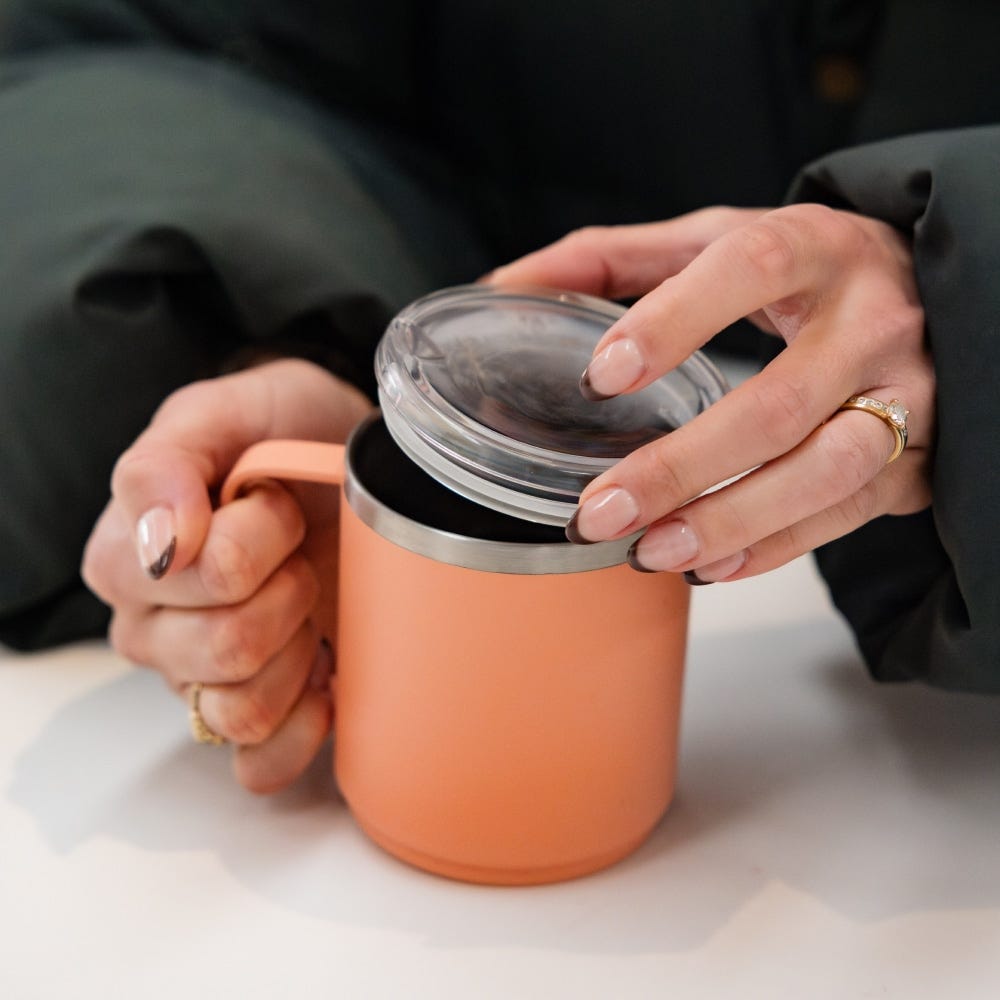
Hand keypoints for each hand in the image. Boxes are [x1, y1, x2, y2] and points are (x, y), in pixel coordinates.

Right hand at [82, 359, 372, 790]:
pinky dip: (301, 730)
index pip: (195, 576)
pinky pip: (258, 766)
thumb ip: (169, 462)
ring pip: (242, 710)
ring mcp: (204, 680)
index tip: (276, 498)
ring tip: (311, 606)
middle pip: (224, 648)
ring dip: (298, 653)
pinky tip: (325, 678)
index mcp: (130, 558)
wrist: (341, 461)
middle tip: (302, 552)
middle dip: (290, 588)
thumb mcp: (229, 411)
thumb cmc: (284, 432)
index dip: (260, 534)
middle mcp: (155, 629)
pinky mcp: (259, 716)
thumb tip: (161, 543)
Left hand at [488, 205, 932, 580]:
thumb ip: (613, 259)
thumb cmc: (805, 269)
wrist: (931, 295)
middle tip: (600, 511)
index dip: (674, 321)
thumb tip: (504, 285)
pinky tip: (711, 565)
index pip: (751, 269)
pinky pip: (849, 514)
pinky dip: (775, 547)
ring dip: (731, 521)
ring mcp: (909, 393)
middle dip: (681, 468)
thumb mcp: (716, 239)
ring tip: (651, 552)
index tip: (601, 377)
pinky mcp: (918, 456)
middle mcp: (872, 320)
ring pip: (825, 472)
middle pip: (779, 404)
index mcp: (816, 247)